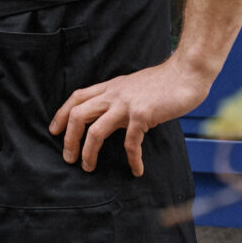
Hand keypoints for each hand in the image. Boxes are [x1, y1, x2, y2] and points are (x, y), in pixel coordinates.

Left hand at [49, 57, 210, 177]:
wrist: (186, 72)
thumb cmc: (164, 83)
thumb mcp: (133, 87)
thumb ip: (120, 99)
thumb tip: (111, 116)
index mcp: (110, 87)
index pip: (77, 97)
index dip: (62, 114)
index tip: (55, 131)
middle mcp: (113, 94)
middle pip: (79, 114)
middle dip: (69, 139)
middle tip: (69, 158)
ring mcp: (126, 104)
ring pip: (95, 130)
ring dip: (88, 152)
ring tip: (88, 167)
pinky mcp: (142, 114)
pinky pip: (131, 142)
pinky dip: (132, 159)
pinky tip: (136, 170)